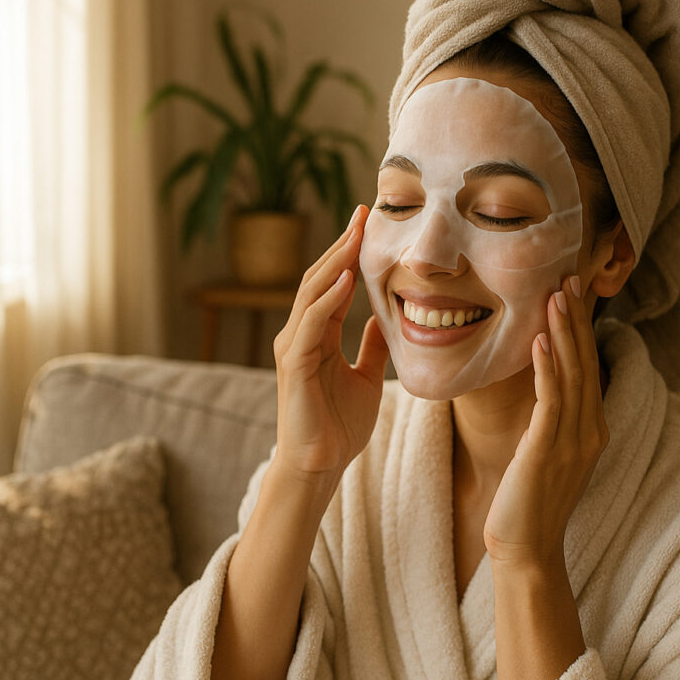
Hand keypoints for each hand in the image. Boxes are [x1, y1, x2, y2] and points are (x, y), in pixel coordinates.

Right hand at [271, 205, 389, 484]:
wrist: (320, 465)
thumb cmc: (339, 426)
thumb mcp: (367, 378)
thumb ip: (371, 347)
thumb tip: (385, 319)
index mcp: (318, 336)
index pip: (333, 283)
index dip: (350, 253)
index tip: (370, 223)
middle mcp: (301, 335)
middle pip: (320, 278)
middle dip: (342, 245)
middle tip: (363, 213)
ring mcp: (293, 347)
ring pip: (312, 293)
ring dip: (336, 261)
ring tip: (356, 234)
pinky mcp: (294, 364)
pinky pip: (311, 323)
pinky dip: (329, 299)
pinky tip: (347, 279)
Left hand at [483, 276, 608, 566]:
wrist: (526, 550)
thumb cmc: (528, 503)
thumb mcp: (543, 452)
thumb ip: (549, 420)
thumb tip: (540, 387)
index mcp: (591, 429)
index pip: (588, 367)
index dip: (581, 328)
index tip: (572, 292)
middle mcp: (589, 431)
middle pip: (585, 362)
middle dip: (577, 318)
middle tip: (569, 276)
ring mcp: (573, 441)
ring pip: (572, 374)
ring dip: (564, 331)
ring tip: (556, 294)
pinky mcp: (549, 451)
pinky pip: (552, 400)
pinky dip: (547, 367)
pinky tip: (540, 339)